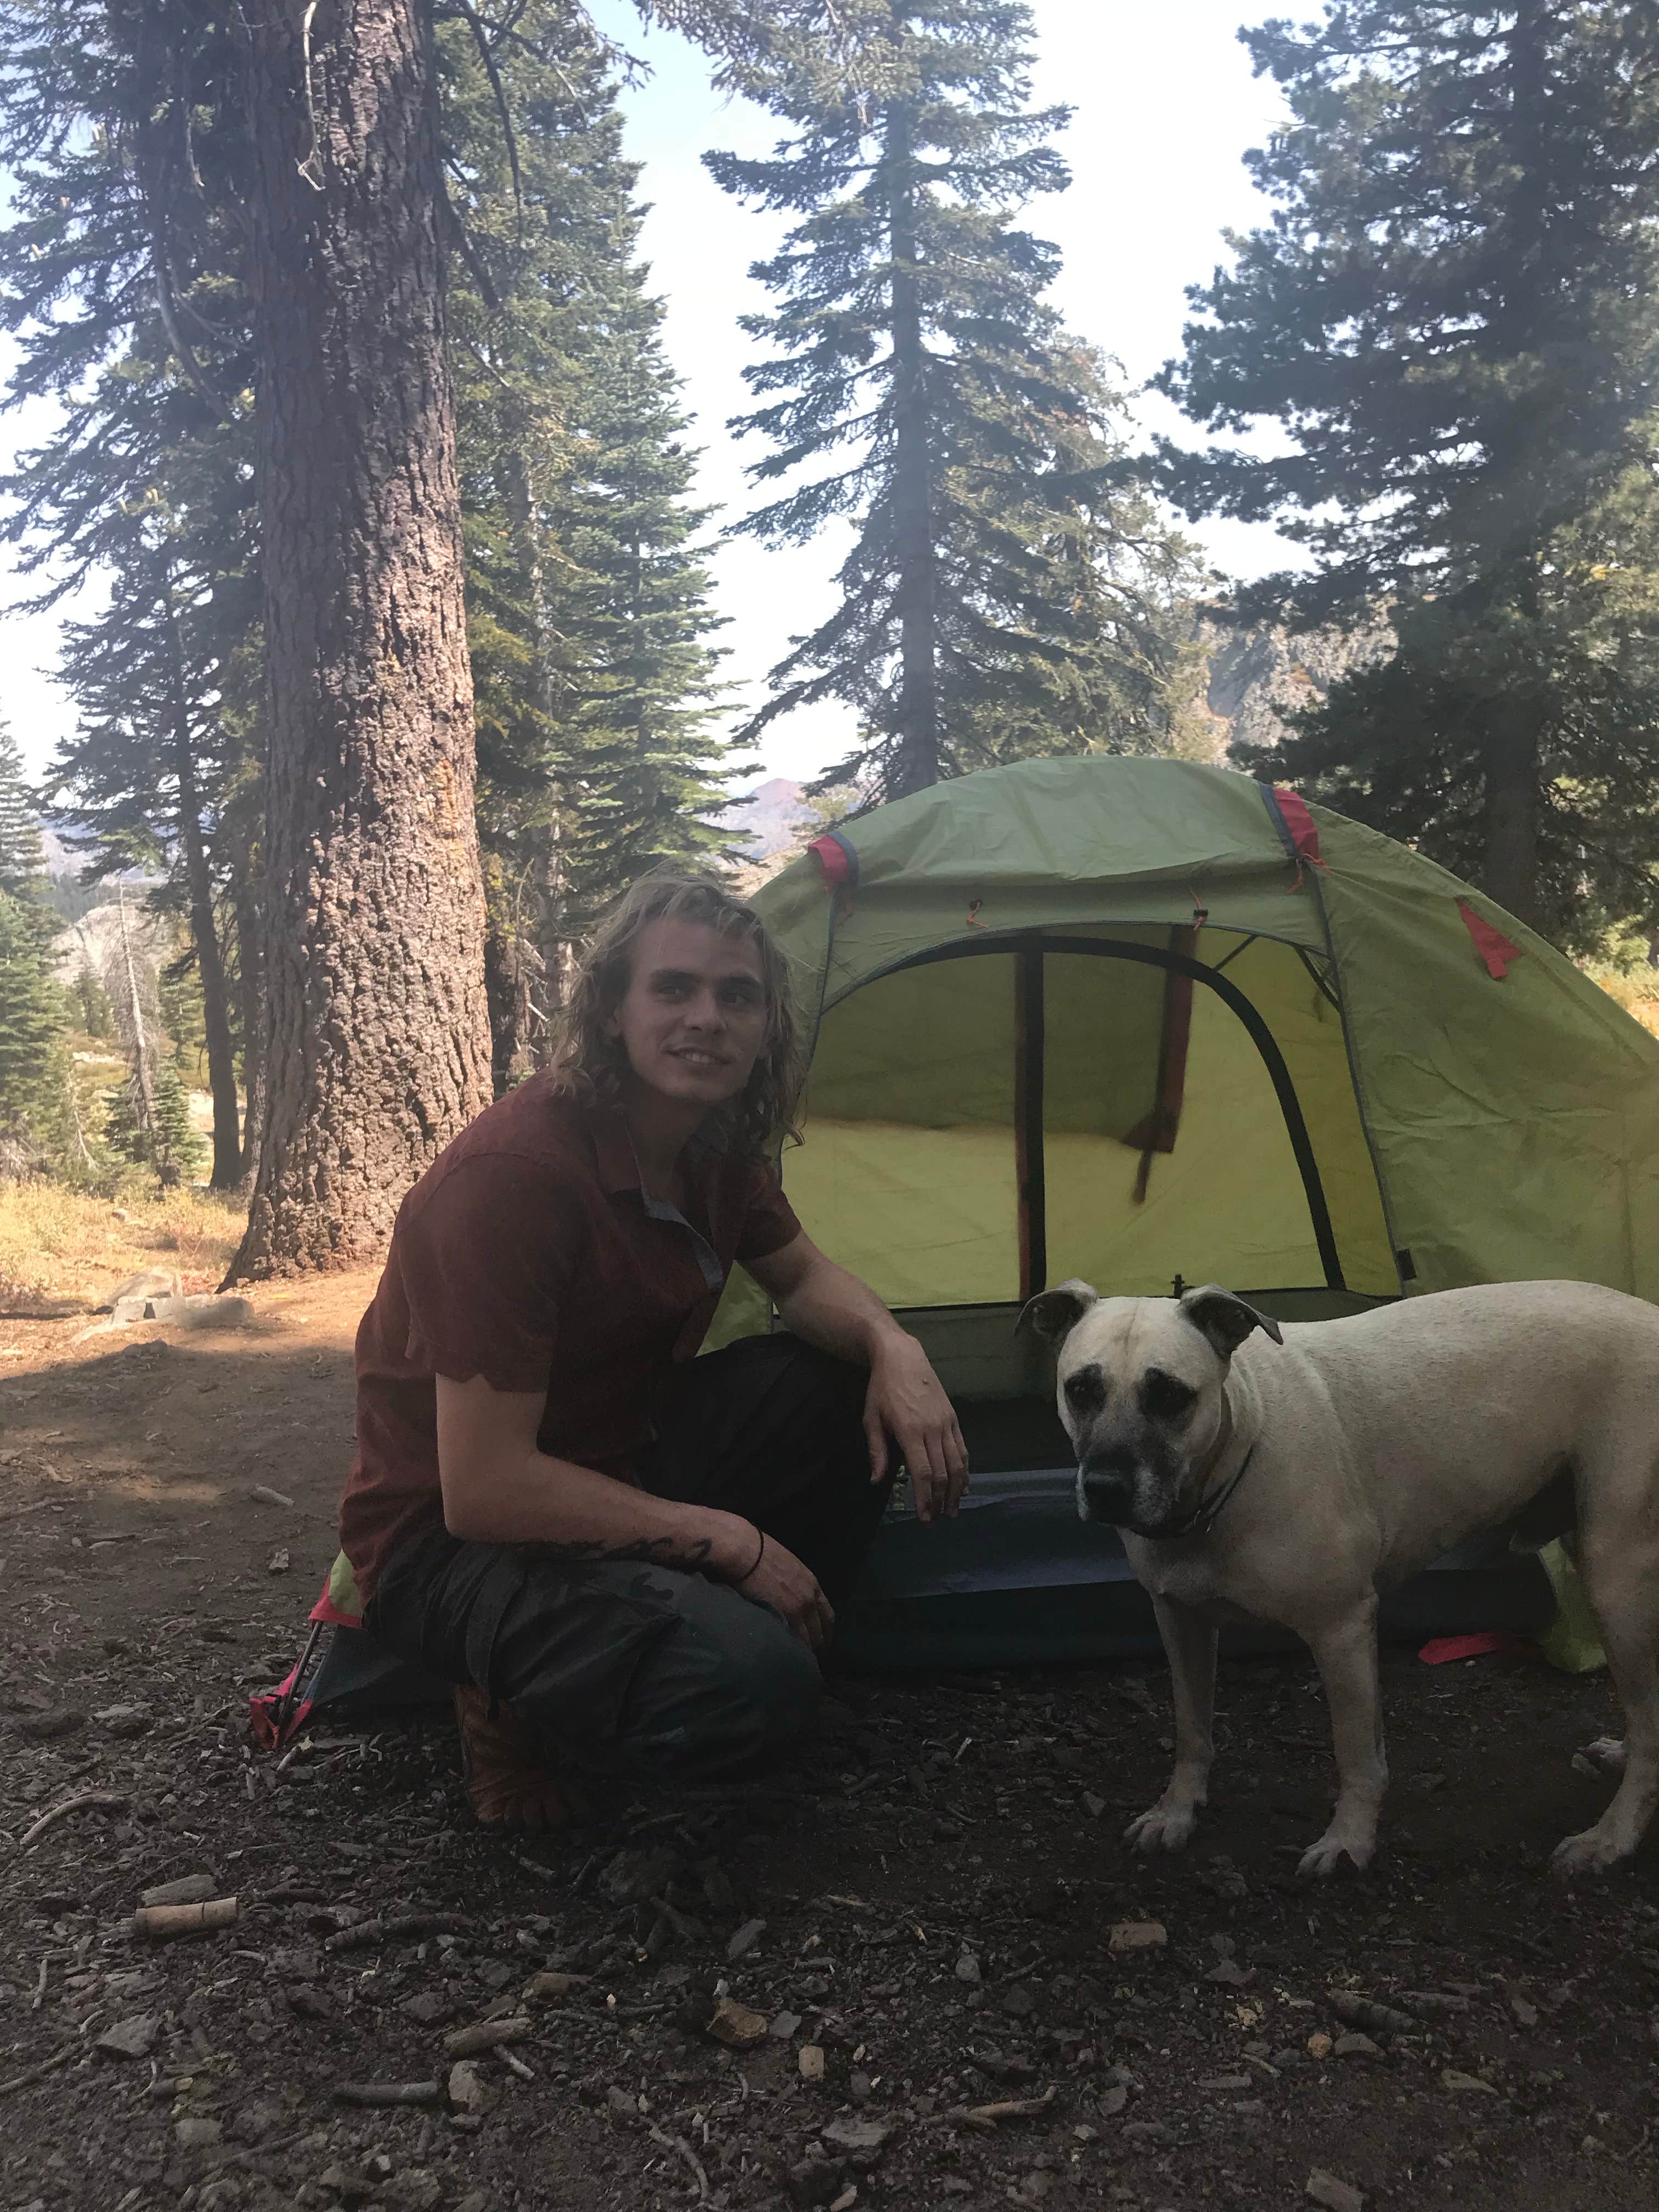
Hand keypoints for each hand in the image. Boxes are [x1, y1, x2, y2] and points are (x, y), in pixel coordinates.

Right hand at [734, 1530, 833, 1650]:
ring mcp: (797, 1609)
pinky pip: (791, 1641)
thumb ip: (794, 1584)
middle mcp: (810, 1598)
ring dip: (801, 1652)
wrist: (746, 1551)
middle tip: (805, 1658)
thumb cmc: (761, 1552)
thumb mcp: (788, 1566)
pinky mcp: (782, 1617)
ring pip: (807, 1641)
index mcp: (812, 1584)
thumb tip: (789, 1598)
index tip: (821, 1642)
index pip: (828, 1615)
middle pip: (819, 1632)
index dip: (825, 1631)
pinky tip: (782, 1656)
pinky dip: (788, 1650)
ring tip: (792, 1662)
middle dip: (814, 1646)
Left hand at [864, 1331, 968, 1524]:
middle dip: (942, 1500)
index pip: (923, 1473)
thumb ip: (877, 1451)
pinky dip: (965, 1469)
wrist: (903, 1357)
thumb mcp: (871, 1418)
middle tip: (939, 1518)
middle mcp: (932, 1429)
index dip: (926, 1498)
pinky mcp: (954, 1418)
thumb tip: (876, 1480)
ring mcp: (946, 1423)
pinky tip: (963, 1484)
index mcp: (910, 1431)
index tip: (924, 1517)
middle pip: (943, 1473)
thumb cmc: (882, 1388)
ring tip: (954, 1508)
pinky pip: (963, 1448)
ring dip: (957, 1489)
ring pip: (958, 1463)